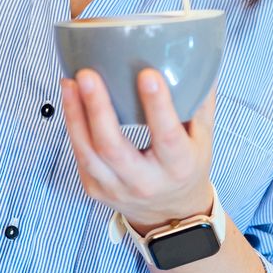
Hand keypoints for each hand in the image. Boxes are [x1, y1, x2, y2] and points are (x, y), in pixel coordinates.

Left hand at [60, 68, 215, 234]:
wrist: (169, 214)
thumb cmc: (186, 167)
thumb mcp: (203, 139)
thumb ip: (200, 102)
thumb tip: (198, 58)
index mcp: (177, 167)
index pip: (166, 136)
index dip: (157, 106)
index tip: (148, 74)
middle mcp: (145, 182)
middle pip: (113, 147)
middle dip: (97, 108)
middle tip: (88, 75)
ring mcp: (115, 188)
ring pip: (88, 153)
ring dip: (75, 114)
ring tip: (70, 81)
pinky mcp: (95, 188)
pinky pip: (80, 155)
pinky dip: (72, 125)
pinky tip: (69, 98)